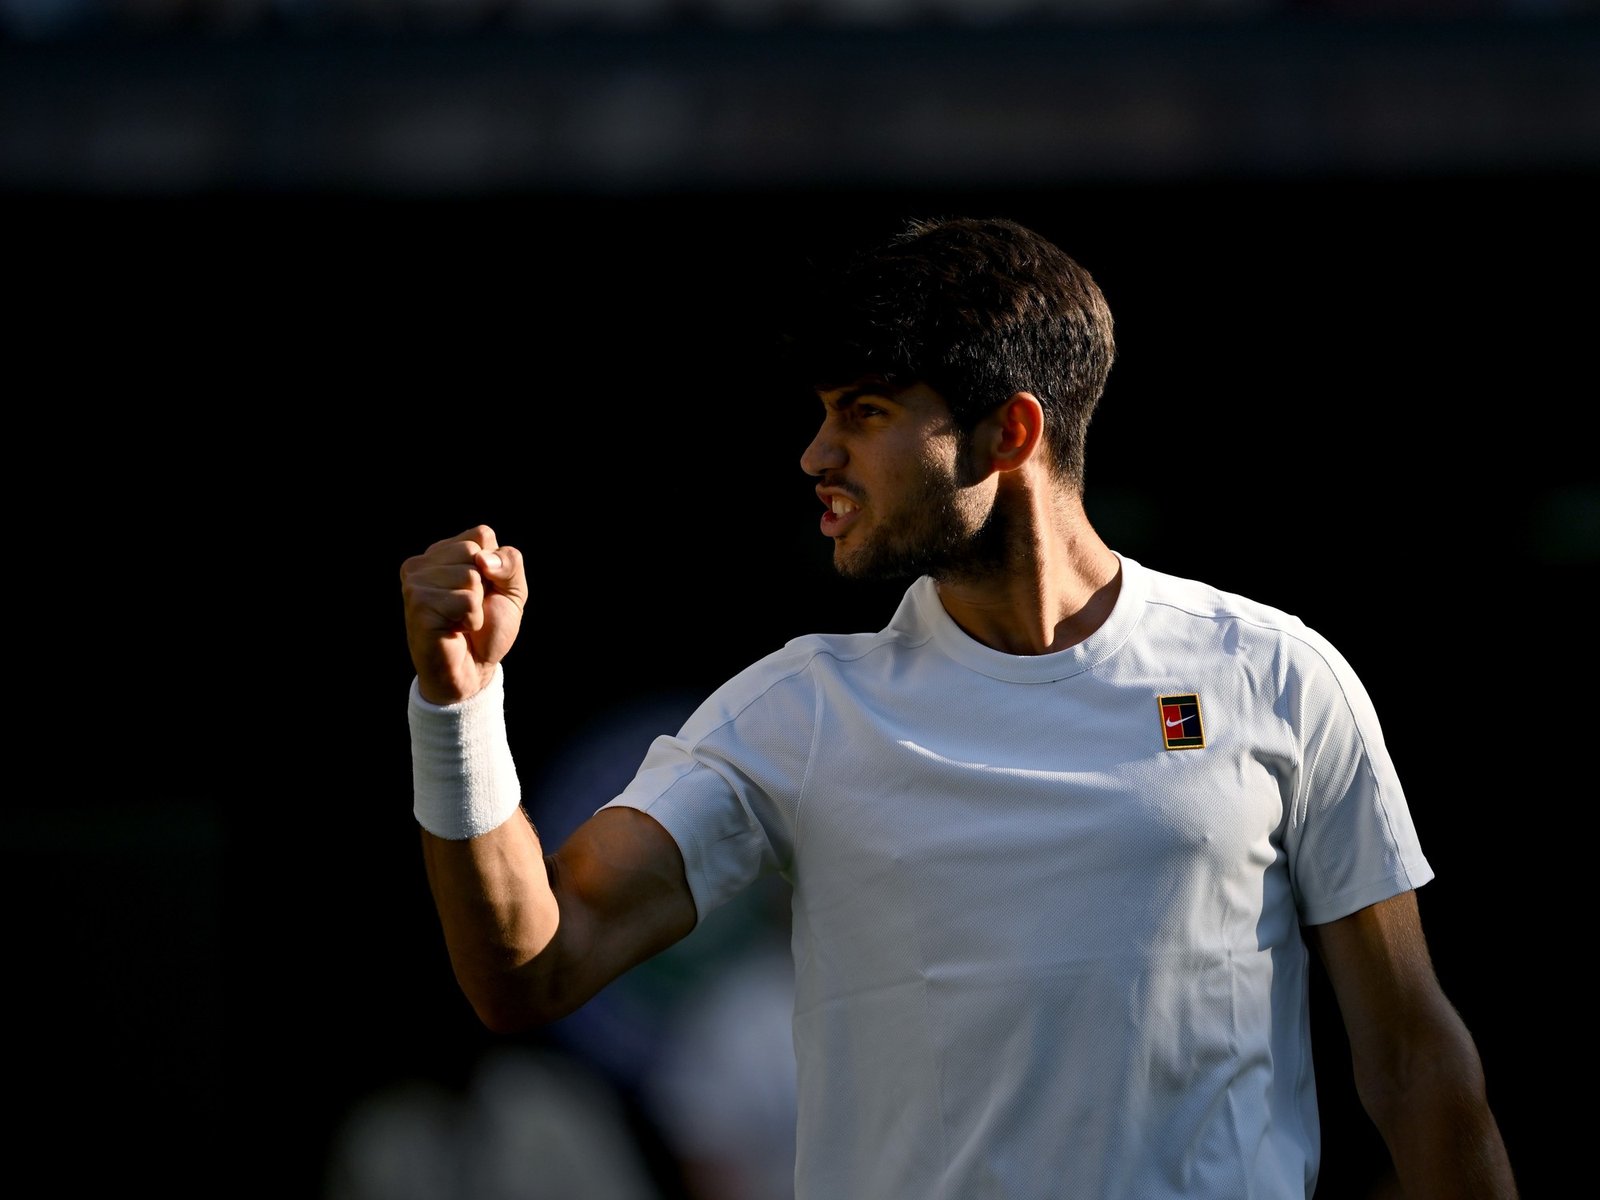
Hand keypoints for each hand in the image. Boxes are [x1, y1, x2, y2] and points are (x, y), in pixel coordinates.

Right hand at [400, 524, 527, 704]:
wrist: (473, 670)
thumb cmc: (489, 628)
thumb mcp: (512, 589)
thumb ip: (509, 562)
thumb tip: (481, 559)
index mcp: (443, 552)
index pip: (482, 534)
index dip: (495, 566)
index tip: (484, 591)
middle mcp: (424, 563)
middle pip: (474, 551)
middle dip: (486, 586)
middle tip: (470, 609)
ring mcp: (416, 582)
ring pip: (470, 576)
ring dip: (477, 606)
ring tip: (461, 620)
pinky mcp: (418, 604)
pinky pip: (465, 601)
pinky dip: (471, 619)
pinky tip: (456, 629)